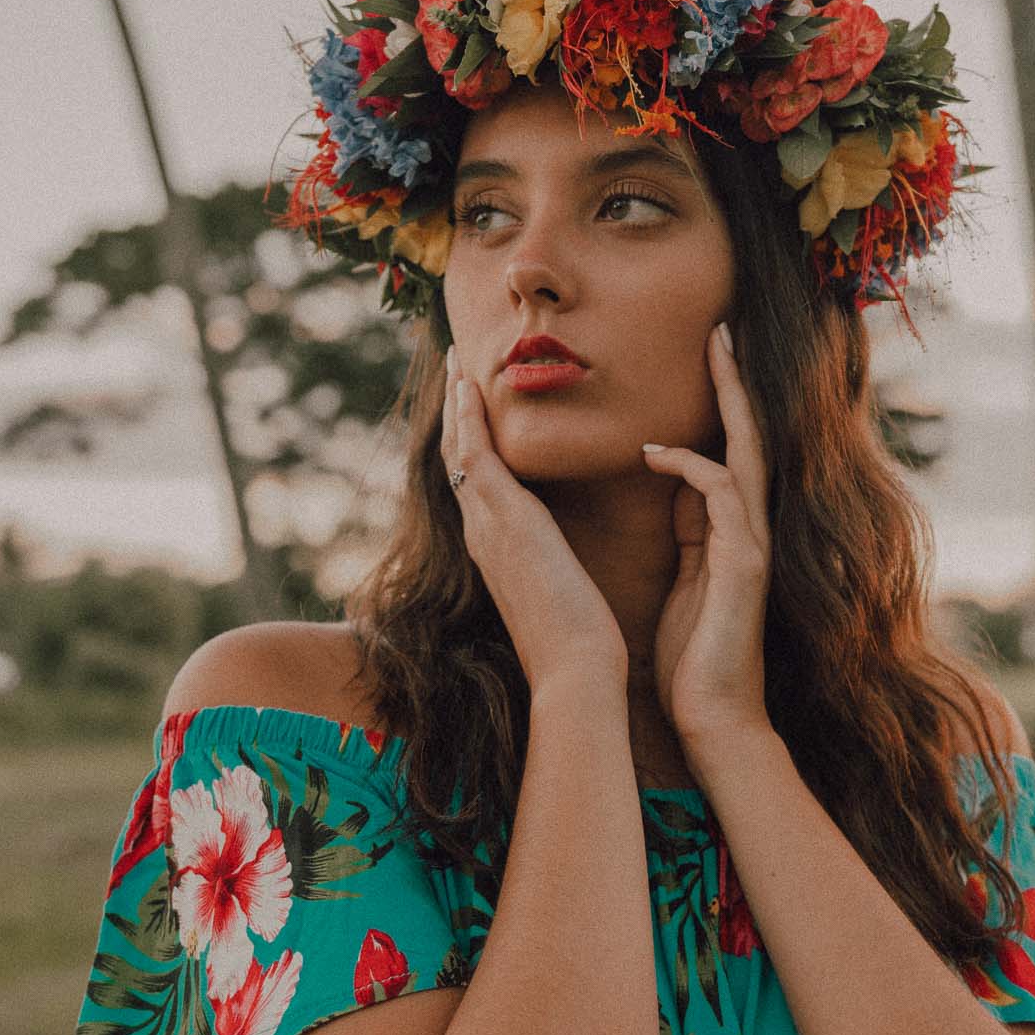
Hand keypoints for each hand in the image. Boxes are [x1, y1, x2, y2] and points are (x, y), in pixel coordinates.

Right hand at [440, 344, 628, 696]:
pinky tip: (469, 384)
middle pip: (456, 458)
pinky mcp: (504, 519)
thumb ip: (554, 567)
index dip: (470, 441)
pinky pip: (475, 454)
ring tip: (457, 362)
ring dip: (457, 402)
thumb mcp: (562, 593)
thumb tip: (563, 558)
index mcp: (495, 549)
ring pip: (458, 448)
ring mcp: (486, 525)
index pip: (475, 483)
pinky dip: (468, 416)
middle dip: (456, 412)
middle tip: (455, 368)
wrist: (576, 672)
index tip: (473, 406)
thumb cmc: (579, 644)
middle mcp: (481, 532)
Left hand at [640, 322, 773, 762]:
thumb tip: (670, 477)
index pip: (730, 448)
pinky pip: (723, 493)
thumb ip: (689, 530)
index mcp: (732, 531)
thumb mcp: (687, 578)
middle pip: (751, 436)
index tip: (706, 354)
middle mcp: (750, 529)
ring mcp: (753, 544)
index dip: (720, 403)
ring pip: (749, 451)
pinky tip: (655, 452)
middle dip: (735, 382)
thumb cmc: (693, 658)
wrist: (714, 720)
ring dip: (728, 400)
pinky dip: (690, 465)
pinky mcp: (744, 565)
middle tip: (721, 328)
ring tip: (713, 351)